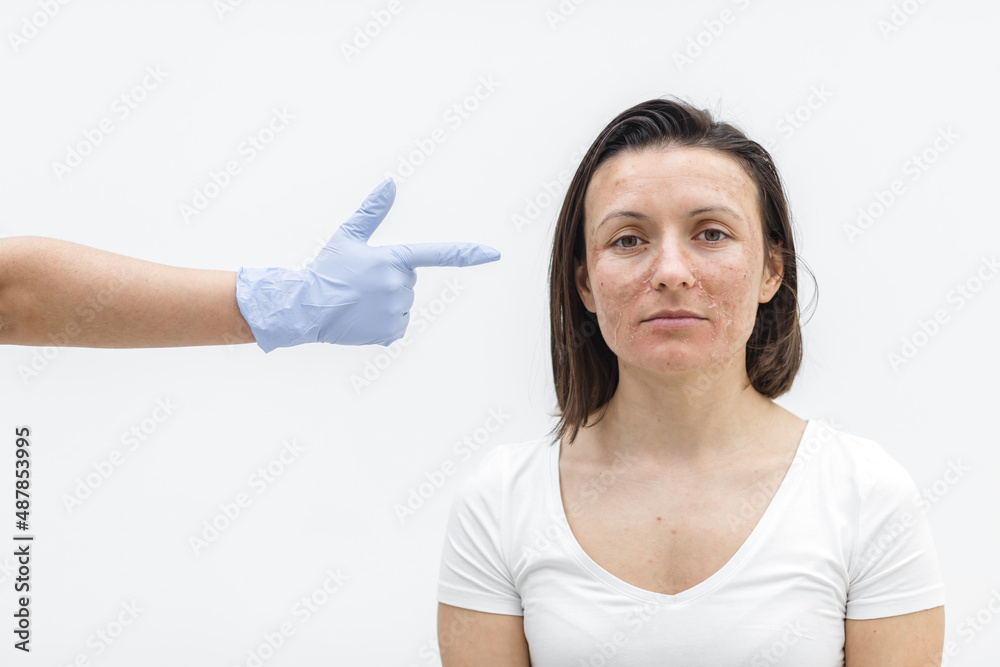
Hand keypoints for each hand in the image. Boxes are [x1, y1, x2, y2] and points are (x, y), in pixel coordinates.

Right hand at [235, 177, 499, 351]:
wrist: (305, 307)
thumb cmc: (326, 269)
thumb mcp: (348, 236)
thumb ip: (373, 210)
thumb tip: (390, 182)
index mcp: (393, 259)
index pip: (438, 254)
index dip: (468, 254)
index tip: (494, 253)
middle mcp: (400, 285)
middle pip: (408, 282)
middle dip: (388, 282)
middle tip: (360, 283)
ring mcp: (397, 310)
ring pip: (403, 305)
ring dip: (385, 303)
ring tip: (358, 301)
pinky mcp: (391, 332)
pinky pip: (397, 326)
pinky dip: (382, 324)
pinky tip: (361, 318)